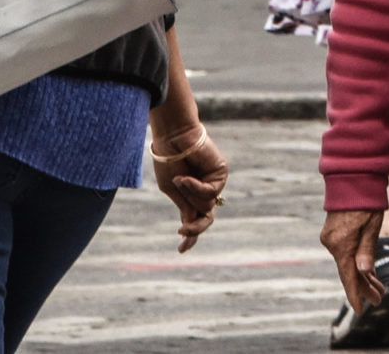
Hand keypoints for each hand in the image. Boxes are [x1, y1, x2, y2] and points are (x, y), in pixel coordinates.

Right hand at [151, 124, 227, 252]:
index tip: (181, 250)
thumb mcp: (172, 189)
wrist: (172, 138)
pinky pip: (209, 192)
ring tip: (179, 180)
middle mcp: (204, 191)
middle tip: (182, 231)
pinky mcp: (221, 173)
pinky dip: (195, 187)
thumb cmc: (168, 161)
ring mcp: (213, 183)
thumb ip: (184, 205)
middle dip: (195, 228)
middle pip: (206, 218)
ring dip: (189, 197)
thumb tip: (193, 222)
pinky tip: (184, 177)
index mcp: (190, 197)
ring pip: (206, 206)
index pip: (195, 221)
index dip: (191, 237)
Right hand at [321, 208, 386, 310]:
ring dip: (363, 274)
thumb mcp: (371, 225)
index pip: (348, 275)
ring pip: (348, 262)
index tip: (360, 310)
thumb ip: (367, 249)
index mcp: (342, 244)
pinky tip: (368, 272)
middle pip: (349, 271)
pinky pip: (346, 253)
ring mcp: (331, 239)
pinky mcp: (334, 234)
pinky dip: (357, 262)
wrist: (352, 178)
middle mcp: (333, 243)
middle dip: (365, 286)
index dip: (355, 294)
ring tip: (379, 288)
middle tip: (380, 298)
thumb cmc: (366, 200)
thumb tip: (363, 272)